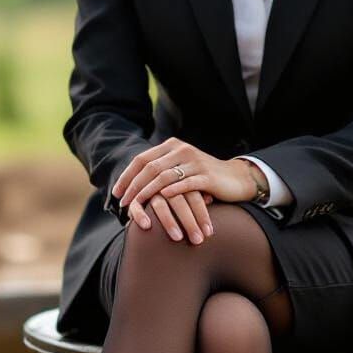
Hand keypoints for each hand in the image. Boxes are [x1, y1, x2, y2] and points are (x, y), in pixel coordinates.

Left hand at [112, 139, 258, 210]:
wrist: (236, 179)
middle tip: (124, 204)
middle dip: (134, 187)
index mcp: (172, 146)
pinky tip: (162, 200)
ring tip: (137, 206)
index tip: (116, 193)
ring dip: (148, 193)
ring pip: (165, 176)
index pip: (142, 159)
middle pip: (150, 168)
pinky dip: (172, 192)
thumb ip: (162, 171)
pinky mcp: (207, 176)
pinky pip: (186, 184)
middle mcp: (182, 150)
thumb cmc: (204, 178)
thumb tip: (134, 186)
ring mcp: (195, 162)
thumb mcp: (181, 169)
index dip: (127, 176)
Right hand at [128, 189, 215, 243]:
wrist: (150, 194)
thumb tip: (210, 198)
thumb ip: (198, 196)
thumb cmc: (177, 200)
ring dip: (169, 221)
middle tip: (198, 240)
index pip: (194, 196)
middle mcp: (164, 184)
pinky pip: (136, 205)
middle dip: (189, 222)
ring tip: (178, 238)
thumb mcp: (188, 196)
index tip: (209, 233)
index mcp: (180, 181)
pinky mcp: (134, 198)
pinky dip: (140, 215)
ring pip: (159, 204)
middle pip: (178, 200)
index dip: (202, 215)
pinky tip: (147, 227)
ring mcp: (148, 189)